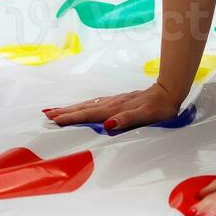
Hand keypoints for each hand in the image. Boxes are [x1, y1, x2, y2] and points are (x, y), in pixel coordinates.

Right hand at [43, 82, 182, 131]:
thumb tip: (107, 125)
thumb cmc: (159, 108)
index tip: (54, 120)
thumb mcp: (146, 116)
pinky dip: (84, 106)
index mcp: (115, 109)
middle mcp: (111, 104)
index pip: (88, 114)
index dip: (71, 117)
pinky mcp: (119, 100)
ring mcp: (114, 101)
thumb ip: (127, 120)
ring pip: (88, 105)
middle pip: (84, 108)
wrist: (169, 91)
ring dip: (72, 108)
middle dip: (65, 112)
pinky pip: (96, 104)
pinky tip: (82, 107)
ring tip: (57, 111)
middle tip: (47, 115)